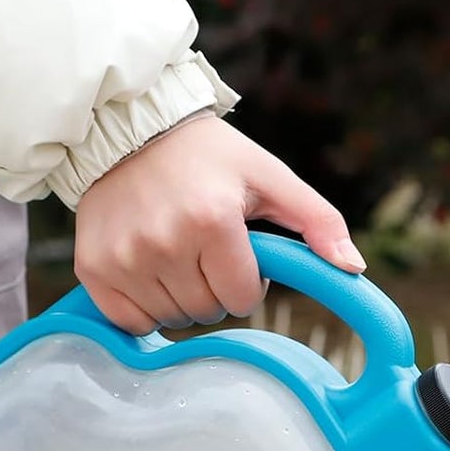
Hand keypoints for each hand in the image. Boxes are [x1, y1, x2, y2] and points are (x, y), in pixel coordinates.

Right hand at [73, 113, 364, 334]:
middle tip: (203, 248)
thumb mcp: (268, 177)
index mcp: (213, 220)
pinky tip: (147, 269)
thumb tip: (354, 268)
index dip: (246, 280)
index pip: (243, 300)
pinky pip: (131, 321)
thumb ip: (317, 220)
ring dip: (180, 296)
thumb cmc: (207, 157)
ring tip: (174, 252)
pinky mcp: (94, 268)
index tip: (234, 249)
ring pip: (172, 318)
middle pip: (207, 313)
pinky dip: (143, 307)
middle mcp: (164, 241)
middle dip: (214, 287)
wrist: (128, 129)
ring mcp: (125, 257)